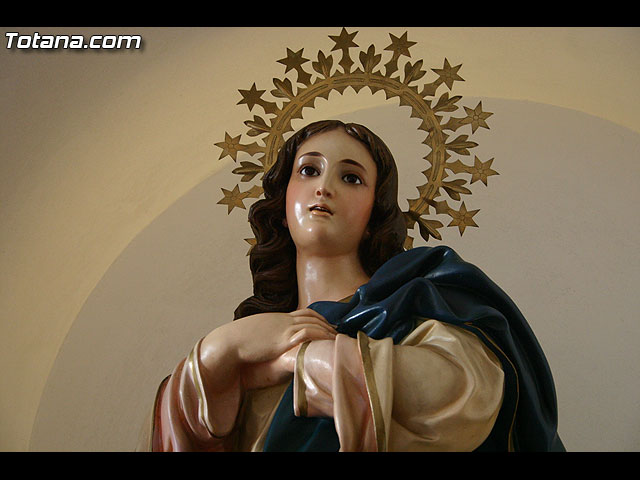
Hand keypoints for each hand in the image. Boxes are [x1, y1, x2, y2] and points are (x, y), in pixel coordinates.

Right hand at [200, 308, 335, 388]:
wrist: (228, 342)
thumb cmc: (238, 341)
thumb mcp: (256, 333)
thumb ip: (267, 333)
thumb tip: (269, 341)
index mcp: (278, 318)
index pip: (305, 313)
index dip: (319, 319)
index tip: (328, 327)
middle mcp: (283, 320)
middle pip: (313, 317)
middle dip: (328, 325)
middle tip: (338, 335)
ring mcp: (283, 329)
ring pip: (313, 324)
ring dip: (328, 332)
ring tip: (337, 342)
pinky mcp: (282, 340)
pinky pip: (307, 334)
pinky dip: (320, 336)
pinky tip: (327, 343)